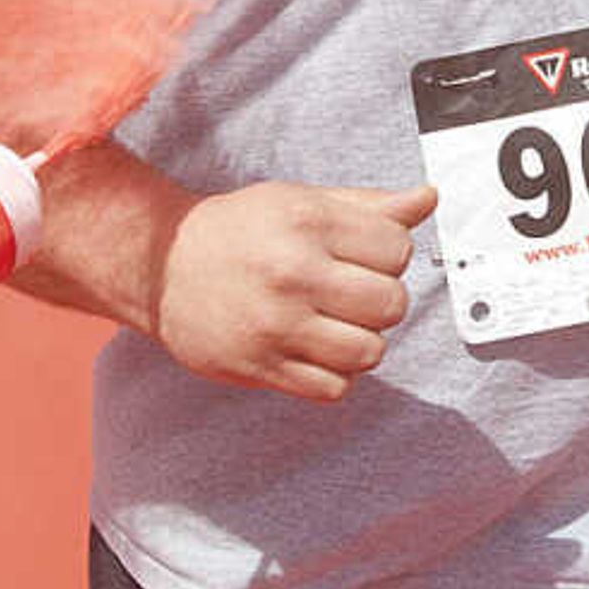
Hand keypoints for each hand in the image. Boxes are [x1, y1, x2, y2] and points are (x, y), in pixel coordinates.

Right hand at [150, 179, 432, 401]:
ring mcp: (276, 323)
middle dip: (380, 301)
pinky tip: (313, 350)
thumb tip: (427, 200)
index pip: (398, 249)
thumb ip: (367, 207)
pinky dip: (334, 375)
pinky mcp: (260, 366)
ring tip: (333, 326)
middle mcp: (293, 272)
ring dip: (360, 342)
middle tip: (350, 294)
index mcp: (307, 222)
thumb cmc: (238, 231)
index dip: (388, 256)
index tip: (362, 257)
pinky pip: (334, 388)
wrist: (161, 265)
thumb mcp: (300, 202)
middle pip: (391, 304)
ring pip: (369, 352)